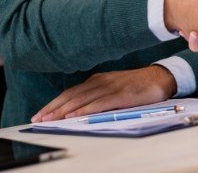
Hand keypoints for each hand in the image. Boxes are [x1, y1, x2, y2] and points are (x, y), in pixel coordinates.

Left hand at [31, 65, 176, 121]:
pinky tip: (73, 116)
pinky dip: (83, 110)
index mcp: (98, 80)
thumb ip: (98, 97)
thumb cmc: (137, 86)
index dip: (54, 103)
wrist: (159, 78)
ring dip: (63, 110)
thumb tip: (79, 110)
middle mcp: (101, 81)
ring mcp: (110, 87)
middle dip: (53, 108)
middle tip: (38, 119)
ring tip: (49, 120)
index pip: (71, 92)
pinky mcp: (119, 94)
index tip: (40, 114)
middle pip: (71, 95)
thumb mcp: (114, 89)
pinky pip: (98, 103)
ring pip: (81, 99)